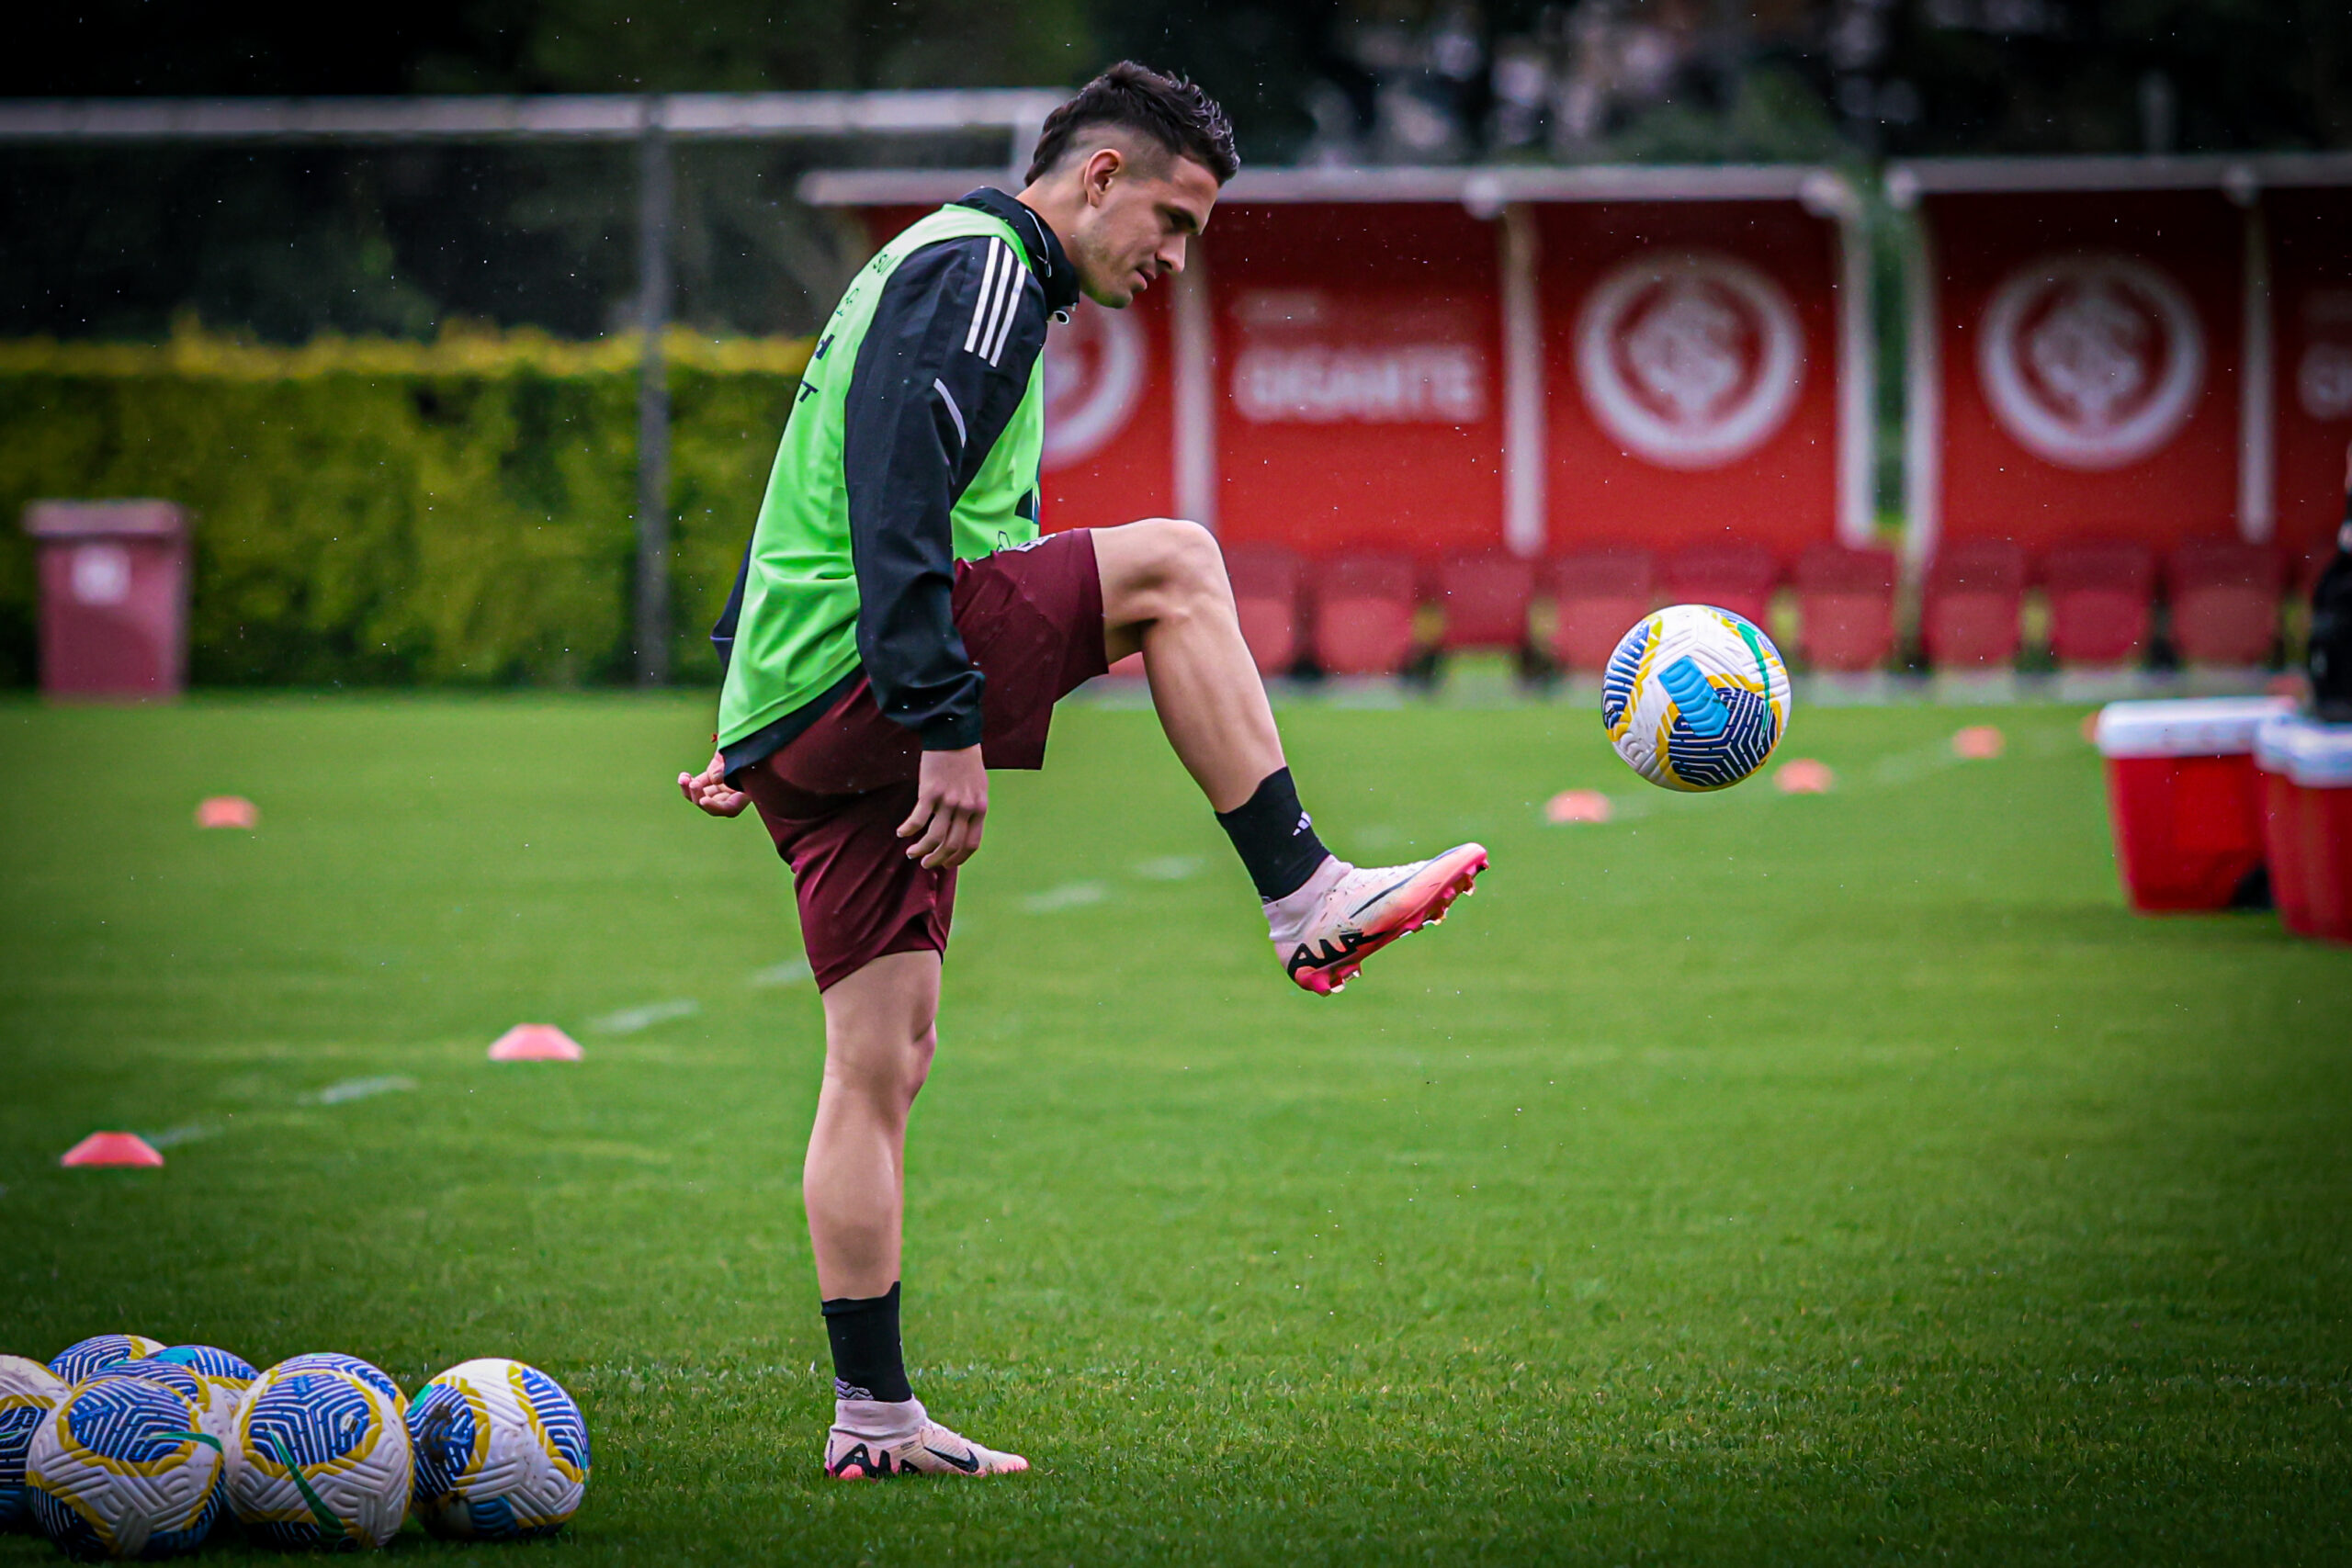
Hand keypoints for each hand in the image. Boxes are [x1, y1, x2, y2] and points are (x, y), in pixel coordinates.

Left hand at [678, 752, 749, 817]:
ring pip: (703, 797)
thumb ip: (728, 768)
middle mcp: (734, 793)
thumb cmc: (749, 745)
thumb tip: (714, 779)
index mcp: (747, 791)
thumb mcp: (741, 754)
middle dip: (699, 796)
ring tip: (684, 779)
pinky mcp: (711, 778)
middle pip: (713, 804)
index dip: (716, 807)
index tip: (703, 800)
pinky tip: (684, 776)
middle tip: (693, 784)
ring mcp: (722, 787)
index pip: (730, 808)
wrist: (744, 736)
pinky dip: (689, 783)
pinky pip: (699, 785)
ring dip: (690, 791)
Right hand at [898, 745, 986, 868]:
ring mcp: (948, 802)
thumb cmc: (965, 761)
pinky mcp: (930, 793)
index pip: (971, 844)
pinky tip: (901, 833)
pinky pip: (918, 819)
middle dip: (937, 859)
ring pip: (934, 838)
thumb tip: (962, 826)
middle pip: (952, 845)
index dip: (958, 858)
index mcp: (979, 808)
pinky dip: (908, 830)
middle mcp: (965, 808)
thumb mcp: (978, 787)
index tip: (947, 864)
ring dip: (921, 850)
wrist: (954, 736)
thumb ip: (972, 807)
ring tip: (912, 853)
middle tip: (926, 864)